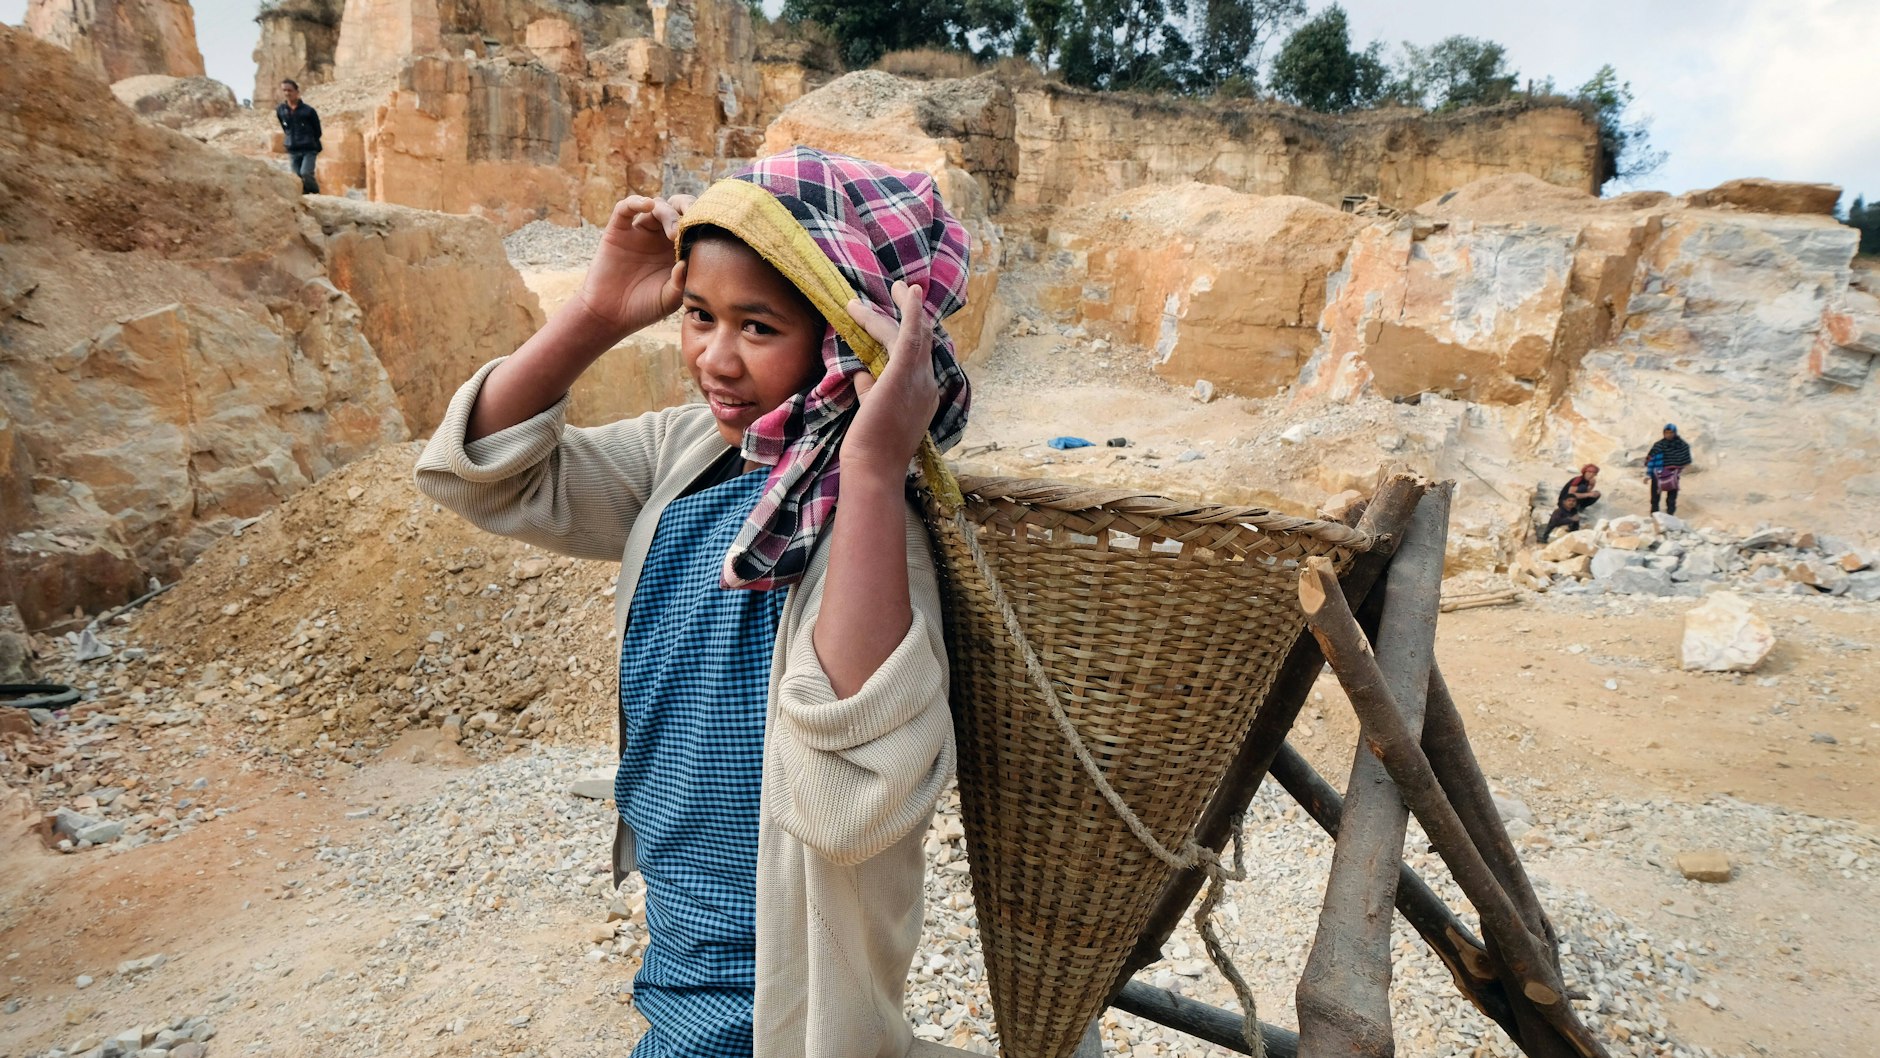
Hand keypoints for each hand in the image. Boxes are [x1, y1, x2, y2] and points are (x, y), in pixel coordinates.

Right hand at [577, 194, 695, 338]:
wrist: (611, 316)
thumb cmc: (644, 308)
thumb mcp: (670, 298)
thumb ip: (681, 282)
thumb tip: (686, 262)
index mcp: (677, 249)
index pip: (694, 225)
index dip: (702, 222)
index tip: (712, 230)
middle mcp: (660, 236)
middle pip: (678, 208)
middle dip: (689, 208)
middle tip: (696, 220)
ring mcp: (639, 232)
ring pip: (656, 206)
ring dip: (668, 213)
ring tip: (674, 232)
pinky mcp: (618, 231)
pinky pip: (625, 208)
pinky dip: (636, 201)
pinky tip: (648, 205)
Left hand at [843, 281, 940, 478]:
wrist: (873, 466)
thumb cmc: (870, 447)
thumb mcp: (873, 410)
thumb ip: (870, 389)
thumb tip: (861, 372)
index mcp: (923, 394)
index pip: (918, 356)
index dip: (912, 332)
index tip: (902, 316)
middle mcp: (928, 383)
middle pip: (922, 339)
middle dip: (912, 312)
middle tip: (902, 289)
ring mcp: (919, 378)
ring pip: (913, 333)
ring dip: (903, 307)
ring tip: (895, 286)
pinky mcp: (903, 373)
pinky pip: (910, 335)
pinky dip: (911, 311)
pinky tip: (908, 292)